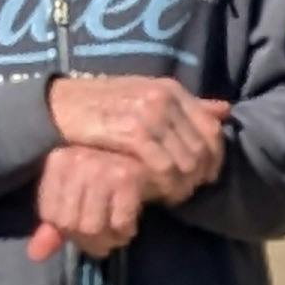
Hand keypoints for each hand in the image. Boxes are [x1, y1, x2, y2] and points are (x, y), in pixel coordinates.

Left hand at [27, 146, 147, 262]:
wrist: (153, 159)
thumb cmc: (111, 178)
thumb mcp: (79, 196)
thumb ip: (55, 225)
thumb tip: (35, 255)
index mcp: (59, 161)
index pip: (51, 215)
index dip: (68, 231)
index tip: (84, 230)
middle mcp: (77, 160)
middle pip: (71, 223)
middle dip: (88, 240)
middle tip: (102, 240)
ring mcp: (102, 168)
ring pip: (92, 227)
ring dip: (106, 241)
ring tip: (114, 237)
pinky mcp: (128, 177)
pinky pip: (119, 223)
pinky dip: (125, 233)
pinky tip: (128, 228)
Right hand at [48, 76, 228, 201]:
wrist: (59, 105)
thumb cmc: (104, 104)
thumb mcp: (146, 96)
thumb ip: (187, 105)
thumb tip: (225, 110)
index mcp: (171, 89)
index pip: (211, 128)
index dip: (215, 157)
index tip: (207, 176)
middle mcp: (164, 99)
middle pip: (201, 148)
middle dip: (198, 175)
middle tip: (188, 191)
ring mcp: (148, 115)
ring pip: (186, 160)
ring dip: (183, 184)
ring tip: (173, 195)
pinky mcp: (131, 133)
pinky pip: (163, 166)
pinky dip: (166, 184)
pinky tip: (158, 193)